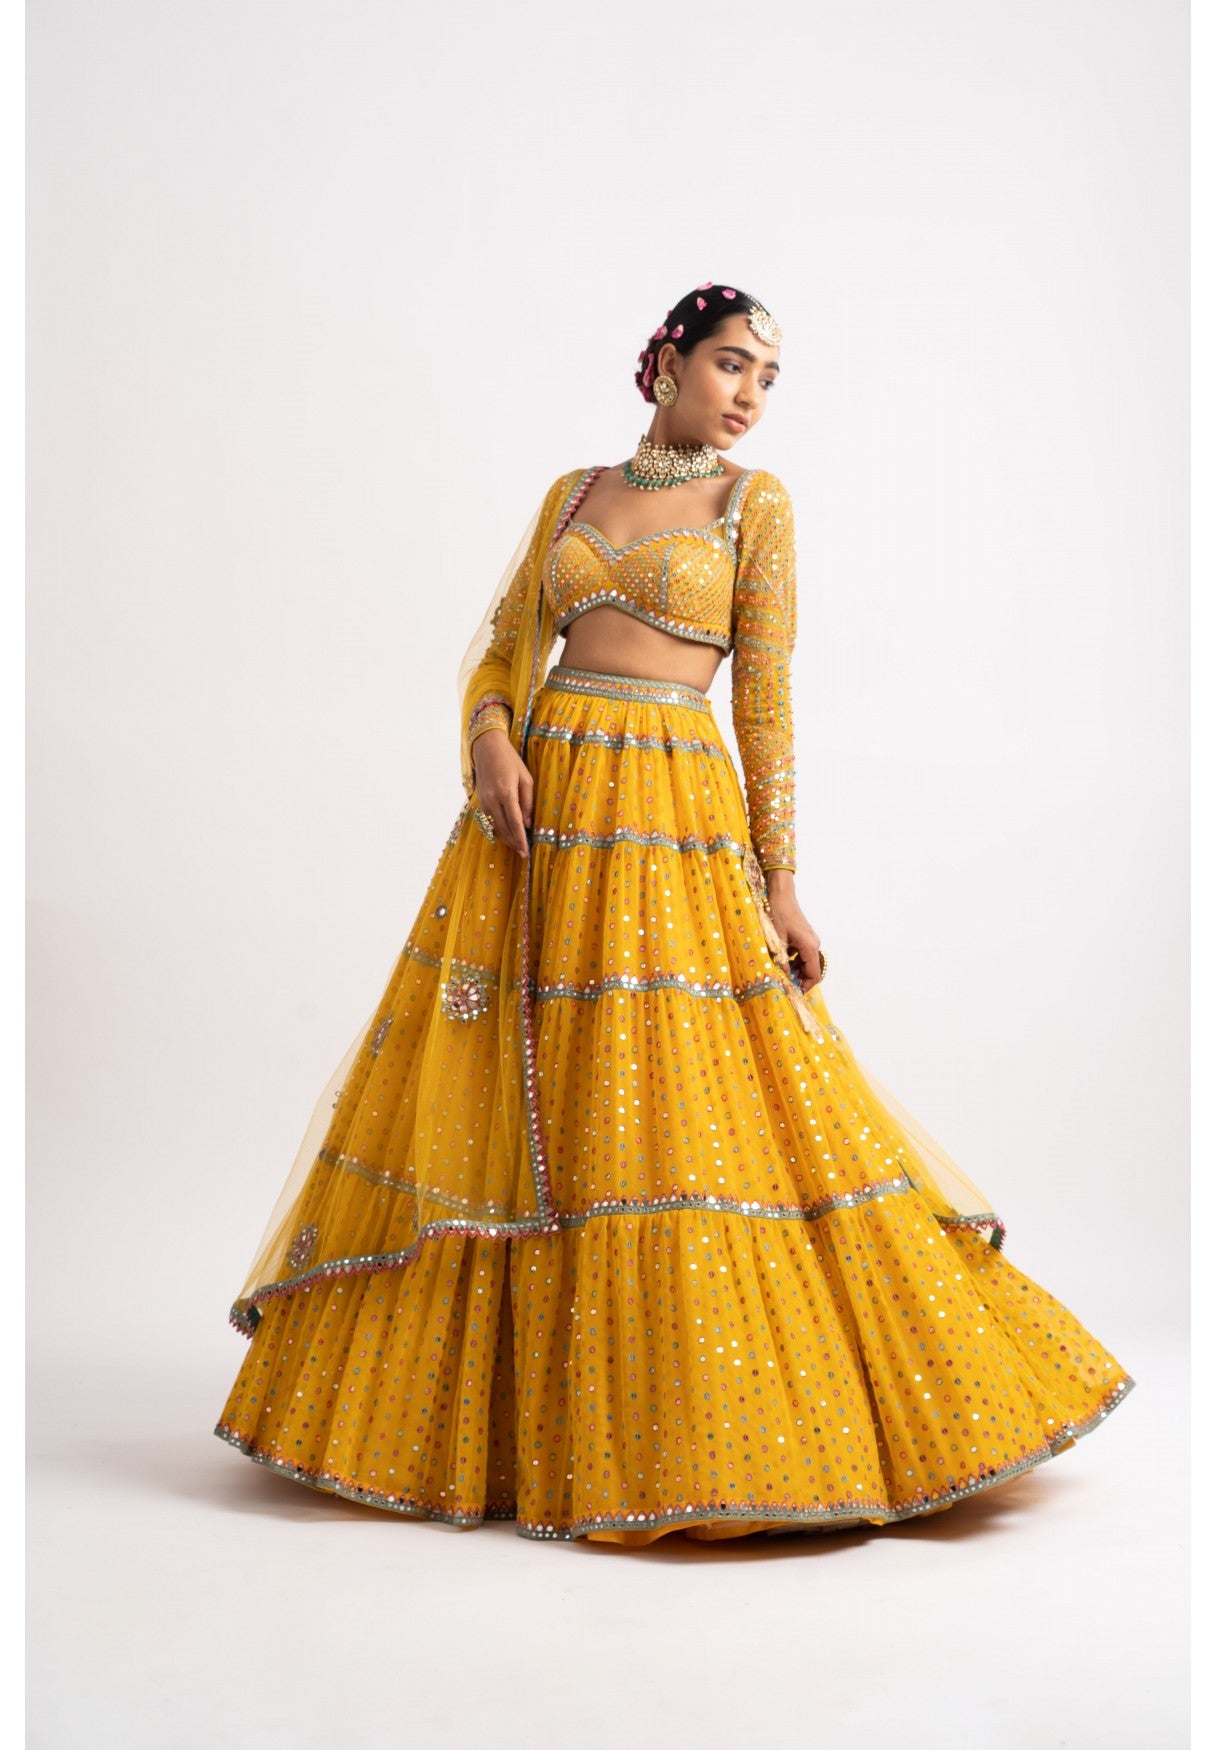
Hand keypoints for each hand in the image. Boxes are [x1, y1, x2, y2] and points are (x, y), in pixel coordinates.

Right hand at [471, 729, 532, 857]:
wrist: (487, 748)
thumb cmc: (510, 761)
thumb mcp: (525, 778)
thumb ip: (527, 801)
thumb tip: (528, 822)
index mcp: (506, 792)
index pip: (515, 822)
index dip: (521, 839)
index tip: (526, 852)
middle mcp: (492, 799)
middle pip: (504, 828)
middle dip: (514, 843)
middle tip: (523, 854)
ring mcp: (484, 801)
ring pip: (495, 827)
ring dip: (506, 838)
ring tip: (517, 847)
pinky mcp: (480, 801)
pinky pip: (490, 820)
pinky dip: (499, 829)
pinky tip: (507, 834)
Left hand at [765, 872, 822, 990]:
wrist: (780, 894)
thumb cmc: (778, 914)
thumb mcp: (776, 940)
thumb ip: (781, 961)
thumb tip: (783, 979)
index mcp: (809, 947)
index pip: (814, 974)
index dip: (805, 986)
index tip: (793, 992)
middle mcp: (813, 944)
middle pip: (812, 969)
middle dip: (800, 978)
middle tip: (784, 983)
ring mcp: (810, 939)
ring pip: (806, 961)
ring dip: (796, 969)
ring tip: (781, 972)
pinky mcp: (804, 935)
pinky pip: (802, 953)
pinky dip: (794, 960)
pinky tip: (781, 959)